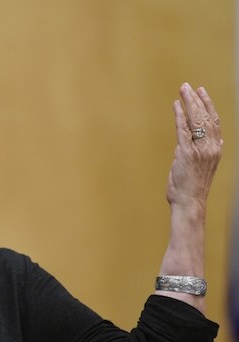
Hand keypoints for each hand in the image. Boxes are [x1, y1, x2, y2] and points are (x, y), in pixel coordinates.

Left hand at [166, 83, 222, 209]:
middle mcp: (211, 147)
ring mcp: (199, 150)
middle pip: (206, 117)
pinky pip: (183, 130)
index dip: (209, 106)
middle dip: (197, 99)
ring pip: (196, 120)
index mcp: (216, 150)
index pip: (214, 122)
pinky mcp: (187, 153)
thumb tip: (209, 140)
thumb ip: (205, 152)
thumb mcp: (203, 166)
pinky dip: (180, 116)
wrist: (189, 202)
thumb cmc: (192, 187)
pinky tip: (176, 106)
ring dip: (189, 103)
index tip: (202, 93)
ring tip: (183, 90)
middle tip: (188, 86)